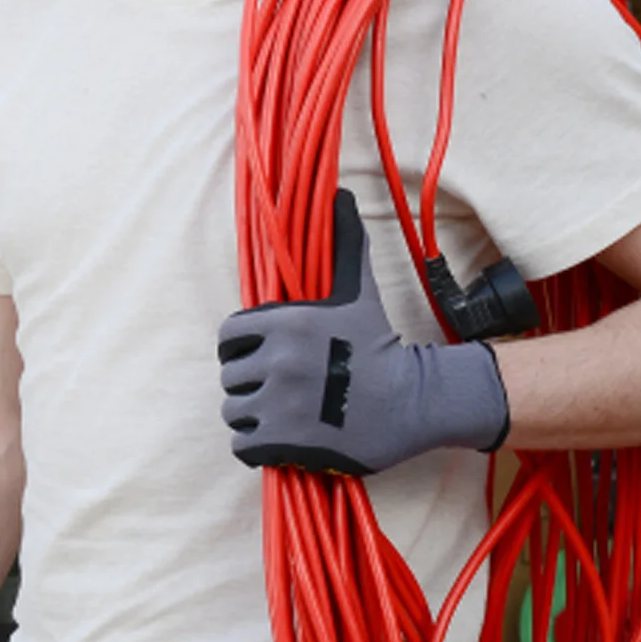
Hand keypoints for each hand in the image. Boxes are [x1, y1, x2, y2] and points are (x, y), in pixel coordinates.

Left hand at [218, 189, 509, 474]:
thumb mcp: (358, 289)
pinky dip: (255, 446)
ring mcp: (279, 405)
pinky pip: (242, 446)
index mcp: (284, 323)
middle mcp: (276, 362)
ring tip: (281, 413)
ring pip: (234, 411)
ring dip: (251, 415)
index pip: (228, 337)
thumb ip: (345, 241)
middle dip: (250, 382)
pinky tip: (280, 438)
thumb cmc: (379, 343)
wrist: (412, 401)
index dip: (241, 347)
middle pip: (231, 376)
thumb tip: (342, 195)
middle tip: (279, 387)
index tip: (264, 355)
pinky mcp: (284, 444)